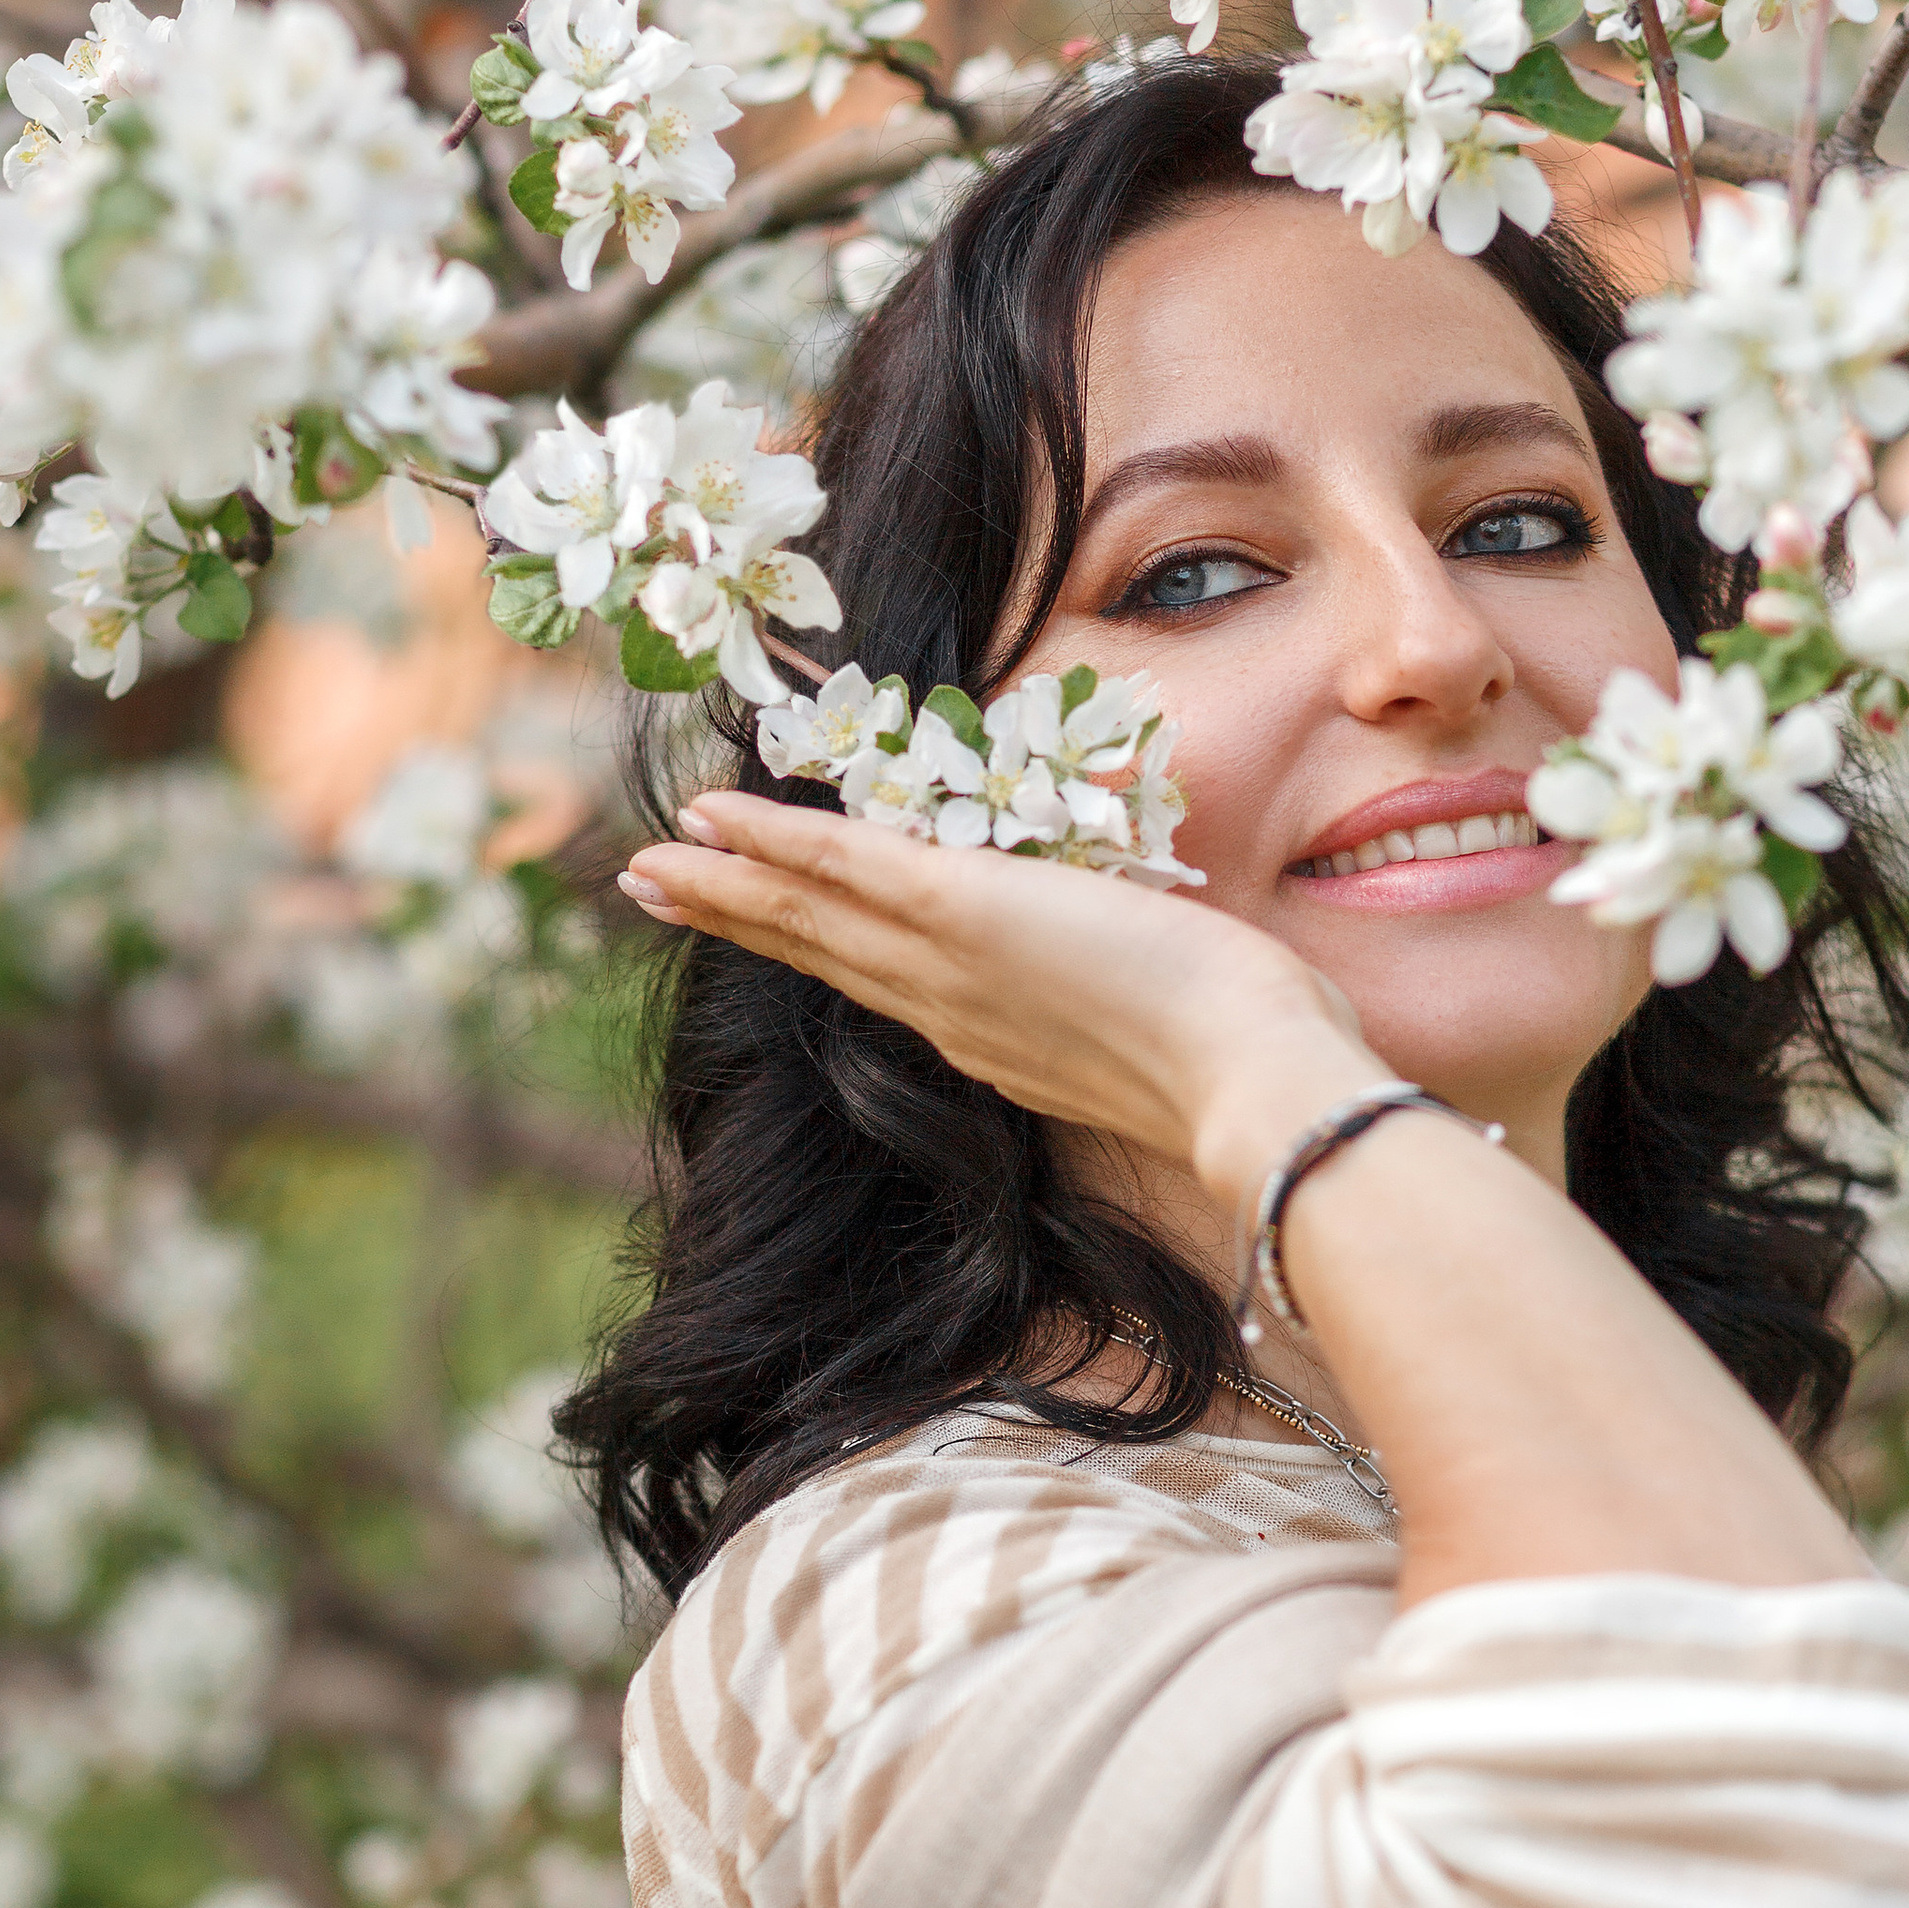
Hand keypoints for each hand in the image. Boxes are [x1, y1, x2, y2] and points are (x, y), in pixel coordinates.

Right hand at [621, 796, 1376, 1200]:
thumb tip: (1155, 970)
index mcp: (998, 1038)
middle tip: (656, 888)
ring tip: (652, 863)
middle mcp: (955, 1011)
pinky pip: (847, 868)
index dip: (816, 946)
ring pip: (812, 914)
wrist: (1256, 1089)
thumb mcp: (1169, 1023)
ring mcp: (951, 965)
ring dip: (729, 880)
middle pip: (821, 953)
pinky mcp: (966, 914)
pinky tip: (716, 818)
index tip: (763, 926)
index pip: (889, 979)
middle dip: (737, 918)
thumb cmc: (1248, 1064)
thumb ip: (1134, 997)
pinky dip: (777, 842)